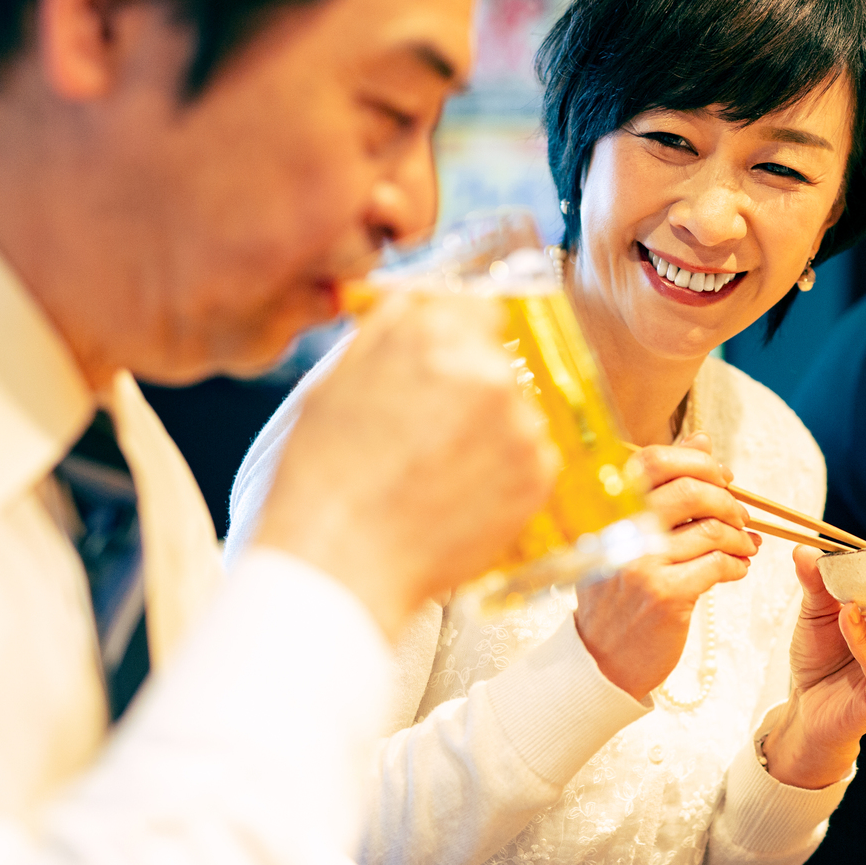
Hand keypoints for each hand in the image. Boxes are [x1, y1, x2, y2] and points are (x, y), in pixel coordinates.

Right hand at [255, 289, 559, 634]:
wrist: (341, 561)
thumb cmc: (325, 477)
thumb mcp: (338, 378)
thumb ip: (392, 329)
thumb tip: (423, 303)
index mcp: (435, 335)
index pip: (480, 308)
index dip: (462, 337)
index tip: (452, 363)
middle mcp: (488, 371)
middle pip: (499, 363)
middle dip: (472, 391)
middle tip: (430, 434)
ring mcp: (521, 424)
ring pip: (516, 414)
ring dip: (490, 434)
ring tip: (437, 474)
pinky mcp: (539, 475)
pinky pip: (531, 460)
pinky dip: (505, 475)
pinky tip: (458, 497)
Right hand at [573, 433, 760, 697]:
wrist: (600, 660)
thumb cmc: (617, 593)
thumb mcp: (628, 533)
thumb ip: (663, 485)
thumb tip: (701, 438)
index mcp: (607, 509)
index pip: (654, 460)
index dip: (698, 461)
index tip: (723, 478)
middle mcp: (620, 531)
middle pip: (688, 490)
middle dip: (727, 500)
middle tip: (741, 516)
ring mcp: (641, 563)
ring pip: (709, 529)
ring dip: (739, 536)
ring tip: (746, 546)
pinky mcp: (665, 596)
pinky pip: (717, 565)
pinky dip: (737, 563)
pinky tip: (738, 569)